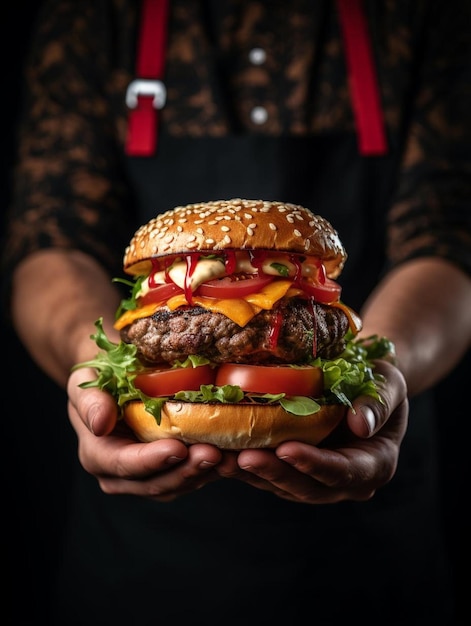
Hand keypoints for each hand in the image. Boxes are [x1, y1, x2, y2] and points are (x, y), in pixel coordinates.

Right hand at [67, 367, 222, 500]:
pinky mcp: (167, 472)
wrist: (114, 378)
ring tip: (229, 456)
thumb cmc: (99, 376)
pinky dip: (209, 470)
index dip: (152, 460)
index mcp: (97, 455)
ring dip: (203, 473)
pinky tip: (231, 455)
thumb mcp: (87, 381)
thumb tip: (101, 424)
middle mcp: (119, 475)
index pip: (125, 464)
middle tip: (214, 453)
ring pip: (176, 485)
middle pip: (155, 483)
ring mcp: (144, 477)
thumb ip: (90, 402)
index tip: (178, 448)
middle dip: (186, 470)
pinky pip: (189, 478)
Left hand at [216, 361, 407, 503]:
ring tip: (220, 457)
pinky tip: (218, 451)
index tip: (286, 449)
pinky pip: (266, 473)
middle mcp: (344, 481)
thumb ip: (378, 403)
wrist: (360, 383)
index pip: (343, 471)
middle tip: (242, 457)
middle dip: (273, 473)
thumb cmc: (377, 380)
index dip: (314, 464)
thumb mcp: (389, 384)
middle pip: (306, 486)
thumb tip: (361, 425)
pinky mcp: (291, 470)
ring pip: (280, 485)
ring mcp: (315, 479)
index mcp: (373, 465)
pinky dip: (242, 465)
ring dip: (249, 473)